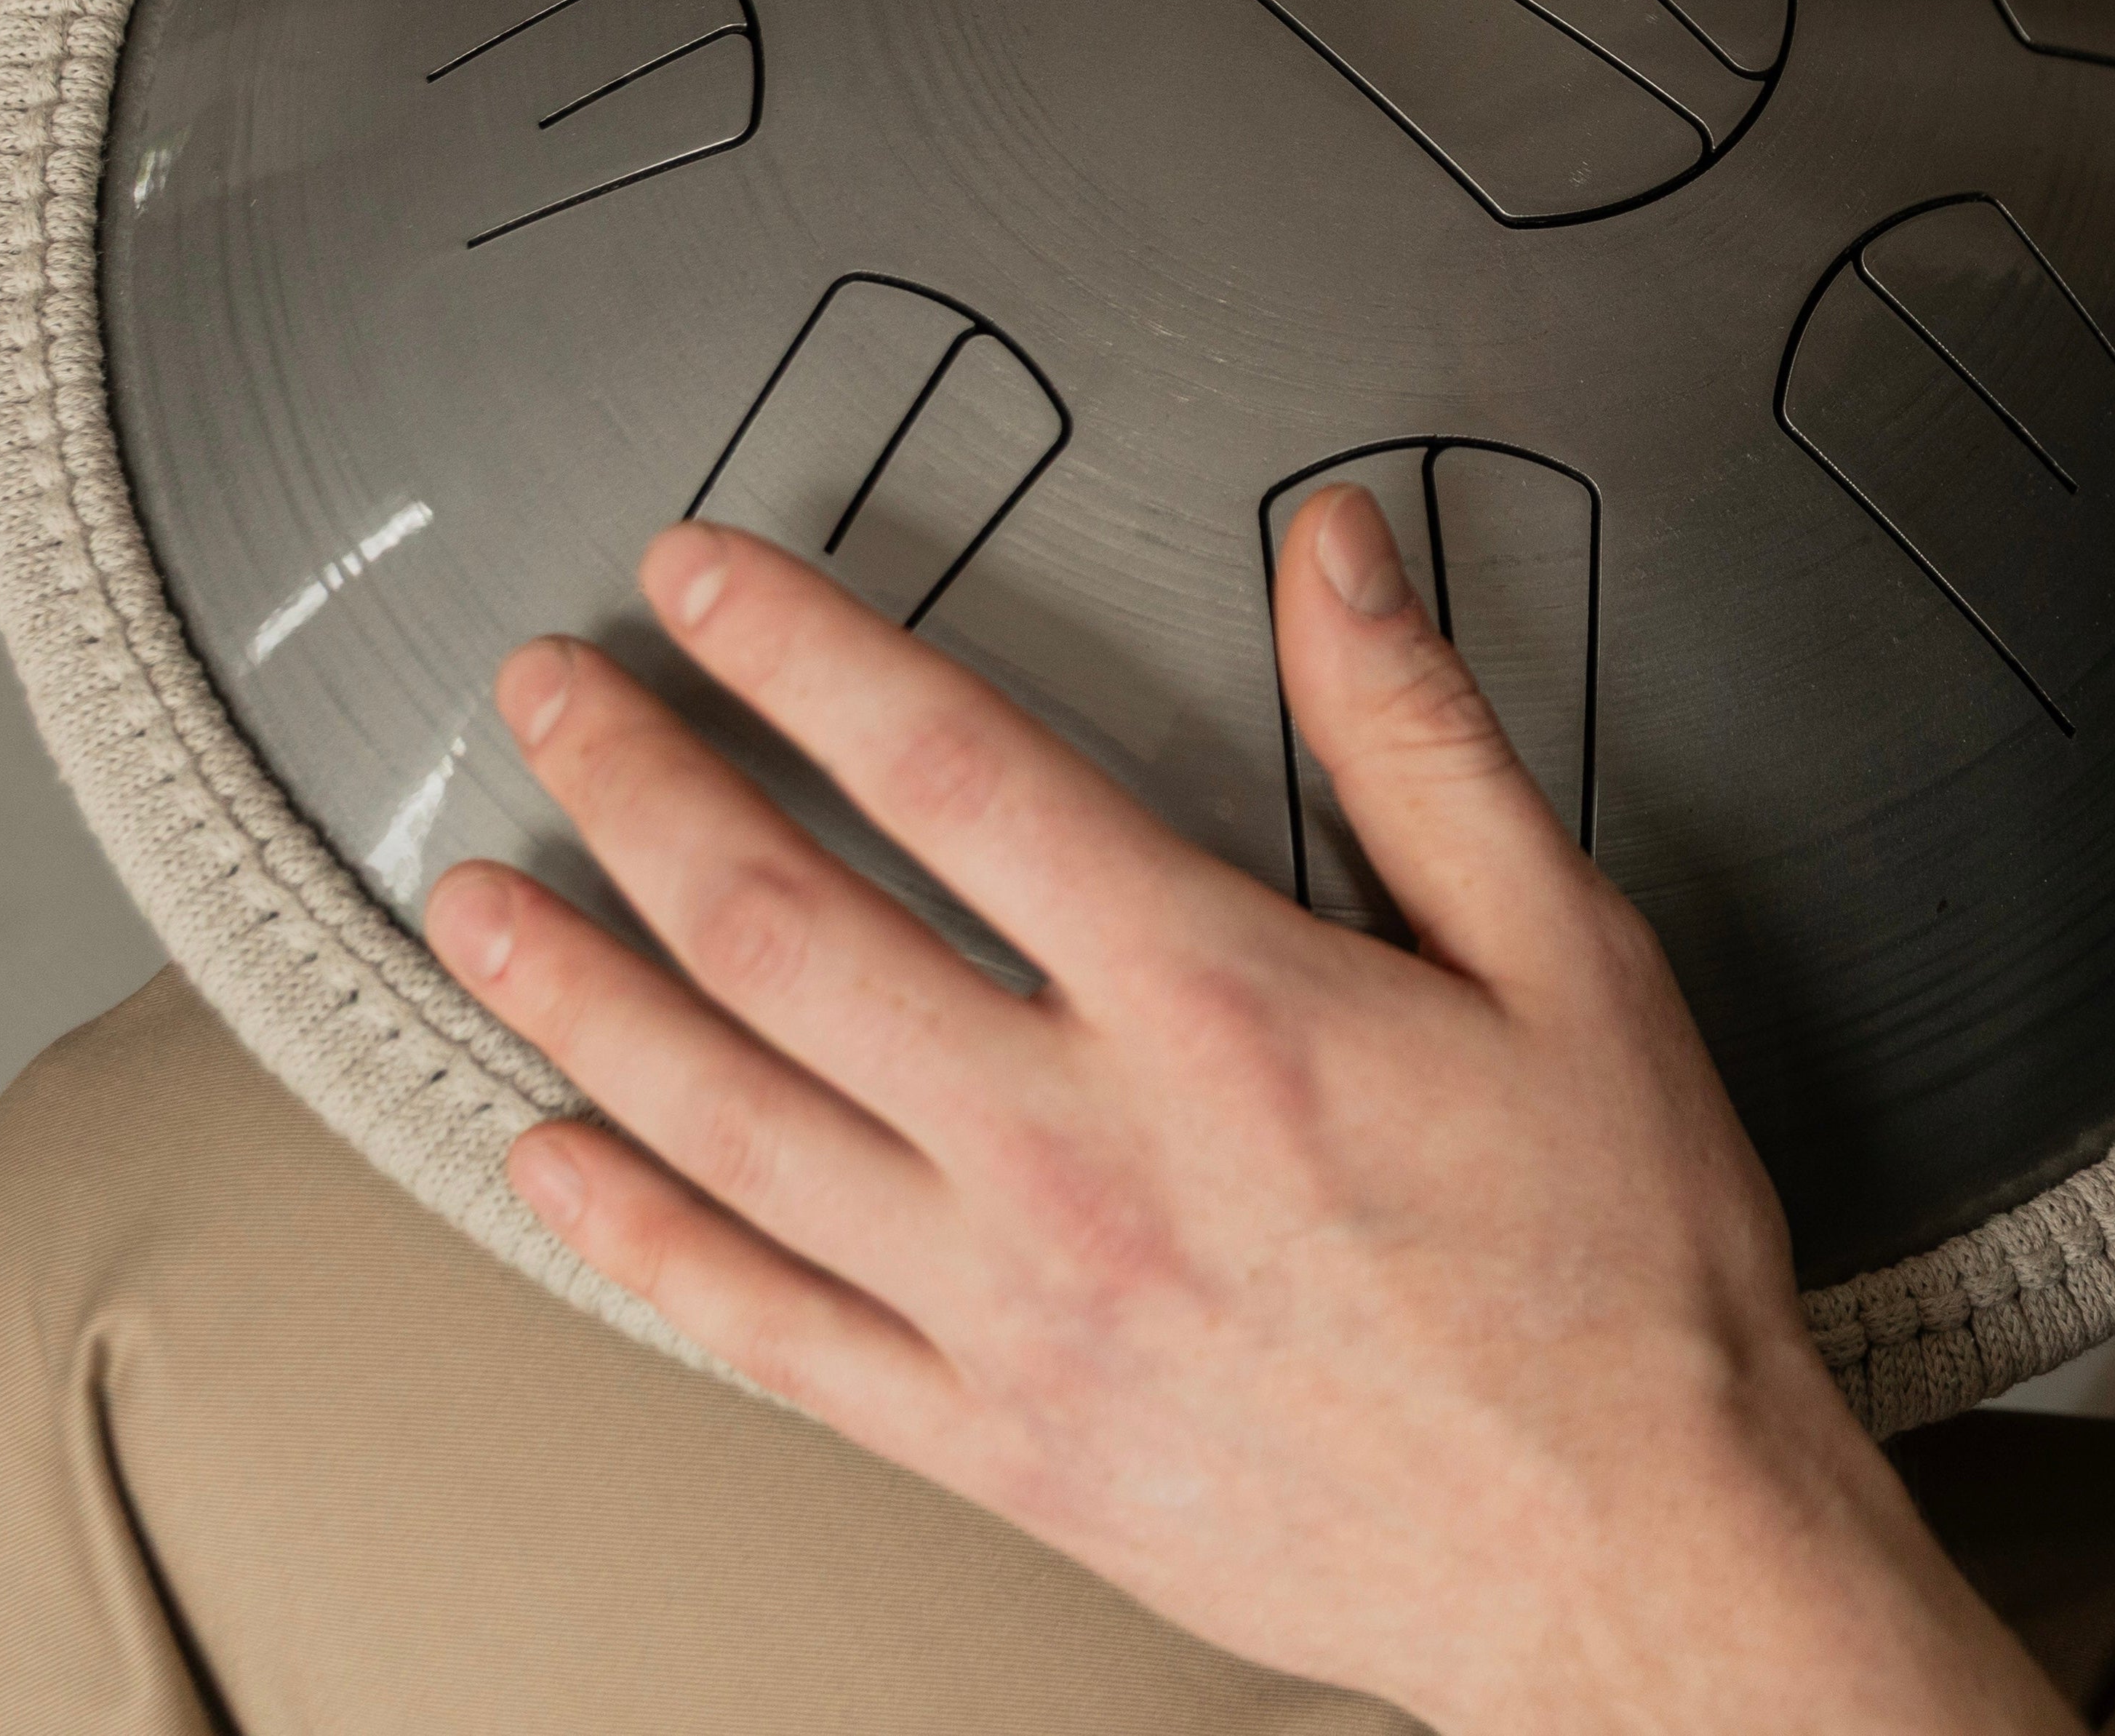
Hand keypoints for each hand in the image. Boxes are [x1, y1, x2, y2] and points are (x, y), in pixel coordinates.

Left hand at [425, 499, 2069, 1735]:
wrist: (1634, 1557)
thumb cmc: (1610, 1260)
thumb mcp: (1566, 955)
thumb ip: (1418, 738)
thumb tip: (1329, 556)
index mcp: (1218, 1001)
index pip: (951, 771)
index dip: (803, 652)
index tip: (707, 584)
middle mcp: (1084, 1146)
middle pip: (787, 931)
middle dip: (640, 786)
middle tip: (551, 700)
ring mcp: (1018, 1309)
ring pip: (730, 1125)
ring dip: (581, 995)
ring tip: (479, 906)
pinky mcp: (999, 1440)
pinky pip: (767, 1332)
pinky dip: (636, 1243)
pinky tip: (552, 1168)